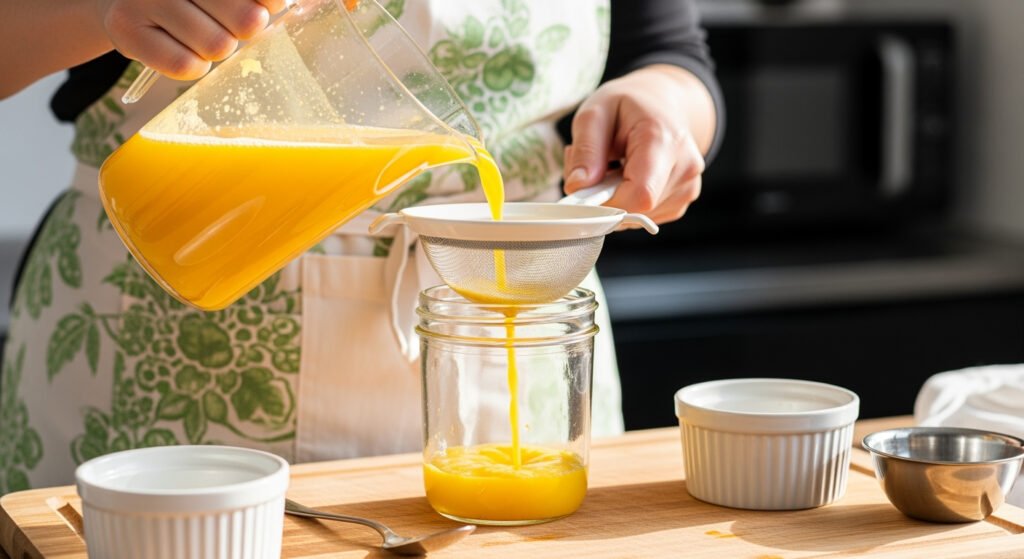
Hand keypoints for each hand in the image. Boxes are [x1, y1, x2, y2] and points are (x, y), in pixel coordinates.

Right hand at [97, 0, 288, 79]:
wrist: (126, 2)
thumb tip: (282, 5)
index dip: (271, 3)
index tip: (267, 5)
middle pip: (248, 20)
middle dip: (245, 27)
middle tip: (229, 23)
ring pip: (217, 45)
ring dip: (218, 48)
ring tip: (203, 35)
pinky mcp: (125, 28)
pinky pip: (185, 64)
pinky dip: (194, 66)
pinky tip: (185, 51)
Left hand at [563, 65, 715, 223]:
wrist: (662, 103)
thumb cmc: (628, 105)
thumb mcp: (595, 113)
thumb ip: (586, 149)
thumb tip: (578, 187)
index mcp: (664, 140)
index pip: (640, 195)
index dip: (606, 203)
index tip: (584, 191)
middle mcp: (685, 167)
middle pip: (636, 208)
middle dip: (605, 197)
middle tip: (596, 166)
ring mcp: (687, 186)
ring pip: (638, 215)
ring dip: (615, 199)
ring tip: (615, 166)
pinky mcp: (682, 200)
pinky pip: (645, 215)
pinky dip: (628, 201)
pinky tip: (628, 176)